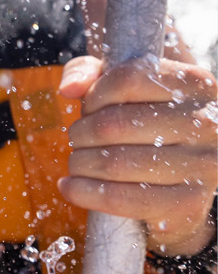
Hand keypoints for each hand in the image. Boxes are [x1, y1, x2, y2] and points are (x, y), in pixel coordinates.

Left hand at [58, 55, 217, 256]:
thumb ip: (90, 70)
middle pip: (114, 124)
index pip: (127, 80)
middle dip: (80, 134)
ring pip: (115, 163)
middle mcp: (208, 122)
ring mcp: (204, 165)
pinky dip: (85, 193)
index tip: (88, 109)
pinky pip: (122, 198)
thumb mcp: (121, 84)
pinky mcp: (190, 203)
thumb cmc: (146, 118)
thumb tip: (69, 88)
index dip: (94, 95)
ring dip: (80, 163)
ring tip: (77, 163)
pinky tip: (70, 188)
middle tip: (77, 140)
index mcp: (194, 83)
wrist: (183, 173)